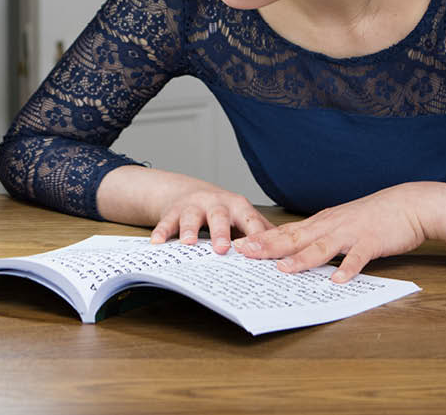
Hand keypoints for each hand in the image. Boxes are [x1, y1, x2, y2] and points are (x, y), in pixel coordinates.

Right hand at [150, 188, 272, 253]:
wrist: (190, 193)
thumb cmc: (223, 211)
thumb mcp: (244, 217)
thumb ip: (262, 232)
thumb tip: (288, 252)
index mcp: (238, 207)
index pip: (251, 221)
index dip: (256, 236)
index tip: (261, 253)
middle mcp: (216, 204)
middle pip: (219, 216)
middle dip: (220, 233)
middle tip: (222, 250)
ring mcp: (194, 206)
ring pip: (191, 217)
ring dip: (190, 230)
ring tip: (189, 244)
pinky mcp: (174, 211)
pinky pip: (166, 221)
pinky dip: (161, 232)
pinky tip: (157, 243)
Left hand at [231, 184, 426, 281]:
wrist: (409, 205)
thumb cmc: (375, 217)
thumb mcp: (342, 223)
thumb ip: (321, 236)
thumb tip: (297, 252)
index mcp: (322, 222)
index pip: (286, 231)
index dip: (262, 239)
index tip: (239, 245)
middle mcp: (331, 225)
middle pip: (295, 237)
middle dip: (268, 246)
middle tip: (244, 253)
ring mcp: (351, 233)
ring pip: (322, 247)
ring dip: (302, 259)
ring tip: (283, 269)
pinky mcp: (372, 241)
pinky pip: (358, 257)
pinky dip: (347, 269)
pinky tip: (337, 280)